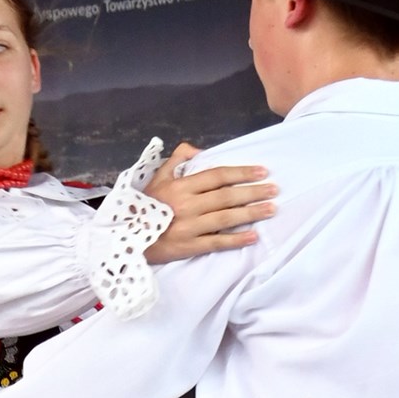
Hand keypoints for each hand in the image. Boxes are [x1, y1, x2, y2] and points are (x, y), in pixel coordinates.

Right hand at [143, 148, 276, 261]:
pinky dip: (235, 240)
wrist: (124, 238)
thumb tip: (200, 151)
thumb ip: (177, 160)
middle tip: (274, 190)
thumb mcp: (156, 177)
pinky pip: (216, 242)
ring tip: (270, 209)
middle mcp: (187, 205)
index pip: (217, 176)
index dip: (241, 173)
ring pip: (225, 218)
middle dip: (252, 192)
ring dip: (250, 213)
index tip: (262, 172)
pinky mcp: (188, 247)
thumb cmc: (143, 207)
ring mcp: (188, 227)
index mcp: (180, 186)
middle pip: (226, 196)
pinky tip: (253, 236)